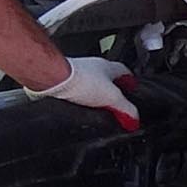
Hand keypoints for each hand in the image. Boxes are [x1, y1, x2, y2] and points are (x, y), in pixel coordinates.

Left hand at [25, 56, 139, 128]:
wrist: (53, 80)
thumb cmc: (79, 80)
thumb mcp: (111, 98)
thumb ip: (125, 108)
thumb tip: (134, 119)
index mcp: (107, 67)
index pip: (124, 72)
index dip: (130, 82)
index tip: (133, 89)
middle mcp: (92, 68)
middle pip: (107, 78)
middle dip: (113, 89)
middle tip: (117, 102)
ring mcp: (77, 75)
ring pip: (92, 84)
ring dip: (96, 95)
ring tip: (100, 108)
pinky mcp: (65, 84)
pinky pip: (78, 92)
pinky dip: (82, 99)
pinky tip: (83, 109)